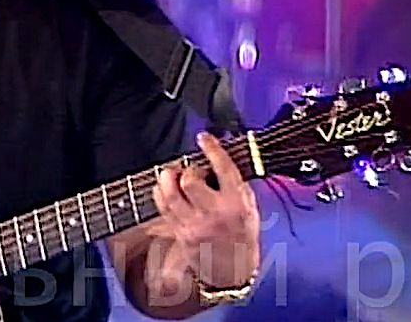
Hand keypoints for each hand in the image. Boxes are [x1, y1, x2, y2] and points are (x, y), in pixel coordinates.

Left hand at [150, 132, 259, 289]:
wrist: (235, 271)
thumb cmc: (243, 234)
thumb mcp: (249, 206)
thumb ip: (233, 182)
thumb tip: (214, 156)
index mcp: (238, 204)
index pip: (223, 169)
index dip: (212, 149)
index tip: (204, 138)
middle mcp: (215, 214)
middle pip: (189, 181)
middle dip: (187, 170)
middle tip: (190, 171)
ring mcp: (195, 225)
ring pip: (170, 193)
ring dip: (167, 178)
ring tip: (172, 175)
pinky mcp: (180, 233)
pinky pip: (162, 206)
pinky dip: (160, 192)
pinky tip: (165, 188)